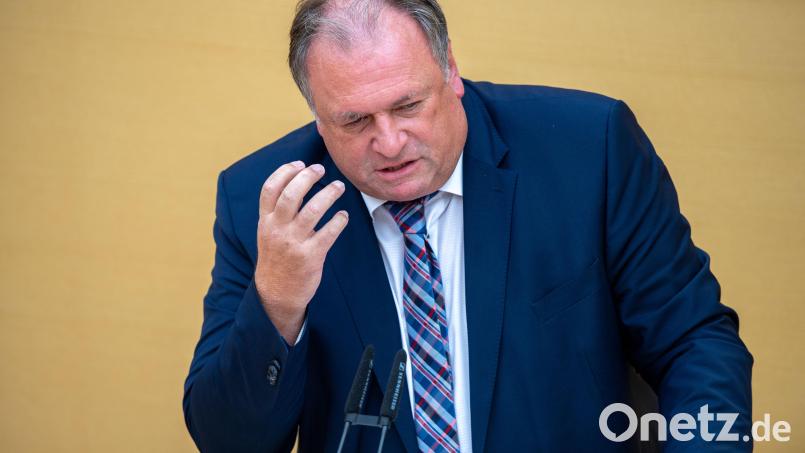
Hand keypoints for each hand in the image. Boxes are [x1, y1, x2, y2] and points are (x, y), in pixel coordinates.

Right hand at [254, 161, 348, 343]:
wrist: (277, 293)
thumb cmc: (277, 257)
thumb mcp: (268, 232)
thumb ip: (277, 210)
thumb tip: (297, 180)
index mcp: (265, 221)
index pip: (270, 188)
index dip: (285, 171)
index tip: (300, 163)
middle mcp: (277, 230)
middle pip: (291, 195)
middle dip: (307, 177)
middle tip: (321, 169)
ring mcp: (293, 243)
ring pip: (312, 210)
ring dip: (328, 194)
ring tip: (339, 187)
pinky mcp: (311, 256)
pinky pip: (329, 233)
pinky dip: (339, 220)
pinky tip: (343, 215)